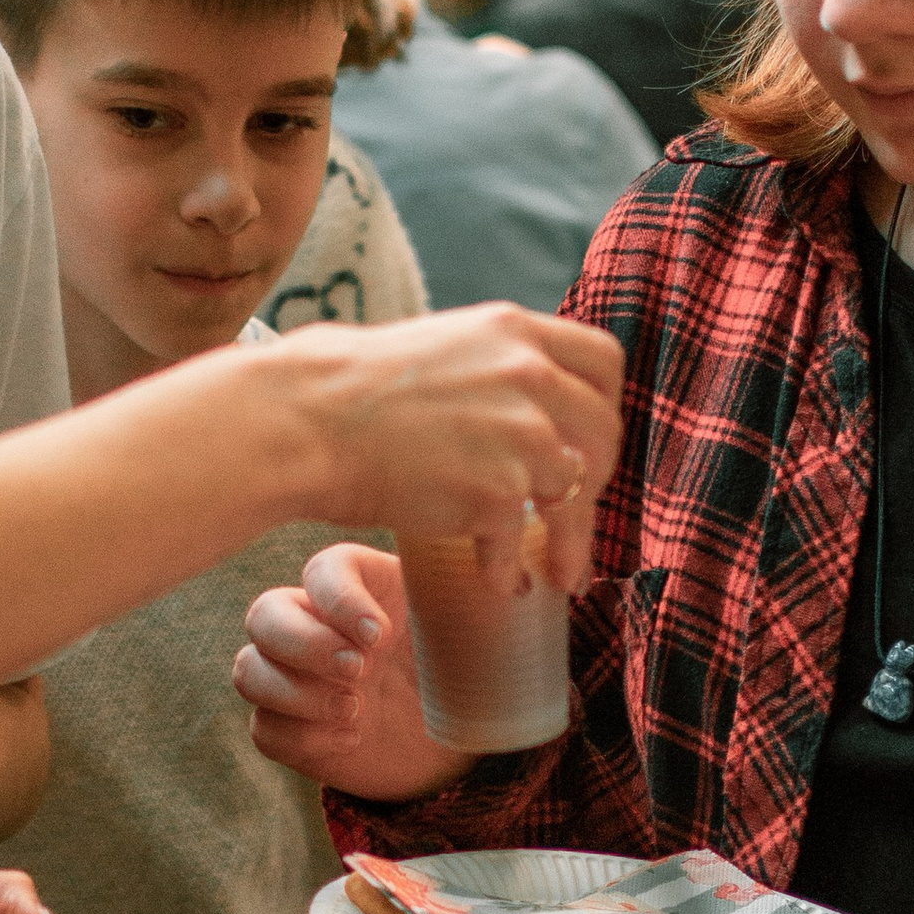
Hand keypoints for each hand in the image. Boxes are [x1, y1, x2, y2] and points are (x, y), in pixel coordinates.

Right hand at [236, 546, 469, 798]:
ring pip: (249, 670)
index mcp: (362, 588)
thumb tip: (511, 573)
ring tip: (356, 709)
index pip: (322, 571)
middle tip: (361, 672)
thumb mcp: (488, 626)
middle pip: (265, 615)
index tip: (381, 634)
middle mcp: (318, 626)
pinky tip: (351, 738)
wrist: (466, 738)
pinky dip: (300, 735)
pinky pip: (264, 728)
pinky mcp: (294, 729)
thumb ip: (491, 593)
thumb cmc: (475, 668)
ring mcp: (298, 679)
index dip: (339, 598)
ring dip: (293, 691)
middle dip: (305, 644)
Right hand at [260, 304, 621, 592]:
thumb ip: (495, 366)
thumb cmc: (353, 390)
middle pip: (604, 432)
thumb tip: (530, 396)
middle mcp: (529, 374)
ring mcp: (519, 433)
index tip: (589, 441)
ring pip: (575, 495)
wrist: (308, 418)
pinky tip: (499, 582)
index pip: (604, 363)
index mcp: (515, 331)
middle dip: (598, 480)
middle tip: (574, 512)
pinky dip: (509, 569)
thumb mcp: (443, 346)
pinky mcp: (496, 492)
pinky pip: (519, 542)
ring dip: (571, 542)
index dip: (605, 406)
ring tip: (559, 572)